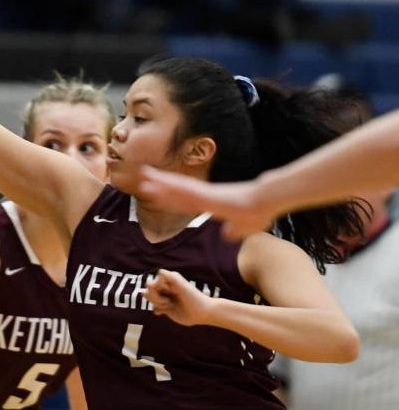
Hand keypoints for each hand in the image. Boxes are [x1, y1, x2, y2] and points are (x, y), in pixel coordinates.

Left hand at [138, 166, 271, 239]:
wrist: (265, 204)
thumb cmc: (259, 212)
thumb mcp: (245, 228)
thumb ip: (234, 231)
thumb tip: (227, 235)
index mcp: (212, 204)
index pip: (186, 203)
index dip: (171, 201)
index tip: (158, 198)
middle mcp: (205, 196)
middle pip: (178, 192)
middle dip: (160, 189)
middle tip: (143, 182)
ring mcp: (204, 193)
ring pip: (177, 187)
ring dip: (160, 182)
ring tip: (143, 174)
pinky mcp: (205, 193)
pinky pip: (184, 188)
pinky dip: (170, 183)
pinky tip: (158, 179)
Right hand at [146, 269, 216, 325]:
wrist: (203, 313)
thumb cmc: (194, 298)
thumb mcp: (182, 286)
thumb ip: (170, 277)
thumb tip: (159, 273)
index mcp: (168, 280)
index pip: (153, 281)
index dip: (157, 287)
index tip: (170, 291)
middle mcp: (165, 287)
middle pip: (148, 290)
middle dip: (156, 297)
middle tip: (169, 301)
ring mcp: (165, 297)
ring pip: (149, 299)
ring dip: (157, 304)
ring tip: (170, 306)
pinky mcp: (166, 307)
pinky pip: (154, 308)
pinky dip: (158, 310)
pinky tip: (166, 312)